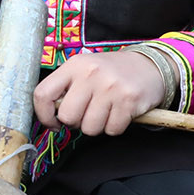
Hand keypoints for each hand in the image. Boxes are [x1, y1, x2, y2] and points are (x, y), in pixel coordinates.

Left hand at [33, 50, 165, 135]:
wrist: (150, 65)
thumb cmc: (111, 72)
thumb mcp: (84, 69)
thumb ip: (65, 88)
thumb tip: (51, 115)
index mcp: (74, 65)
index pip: (43, 94)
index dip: (44, 115)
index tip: (53, 122)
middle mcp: (91, 74)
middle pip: (68, 117)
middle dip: (75, 123)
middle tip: (85, 114)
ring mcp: (111, 87)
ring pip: (89, 128)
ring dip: (96, 126)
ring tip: (104, 112)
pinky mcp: (129, 101)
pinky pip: (111, 130)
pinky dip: (114, 127)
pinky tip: (119, 113)